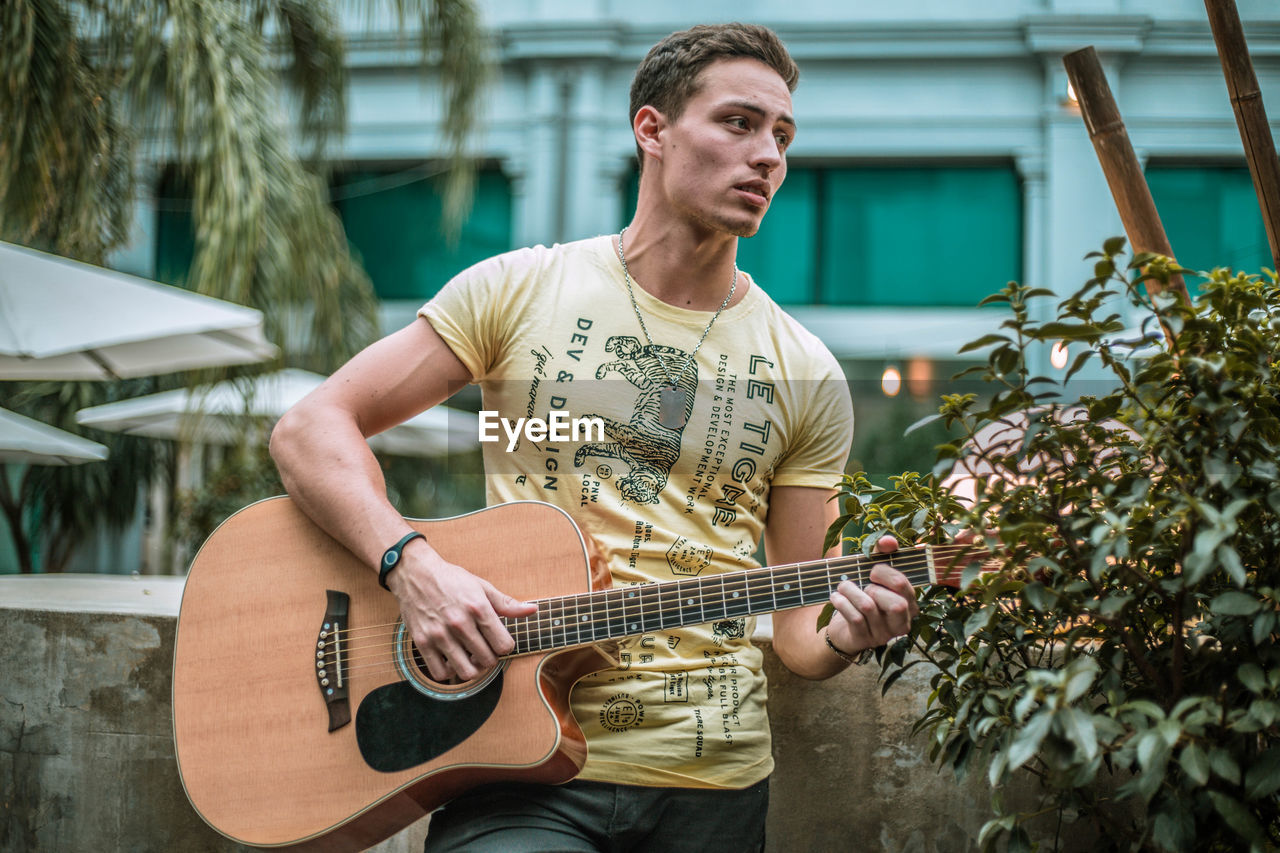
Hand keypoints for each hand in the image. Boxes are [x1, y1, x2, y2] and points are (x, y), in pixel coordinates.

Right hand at [386, 540, 537, 681]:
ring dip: (472, 669)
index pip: (504, 645)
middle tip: (484, 649)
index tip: (498, 641)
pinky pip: (440, 673)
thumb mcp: (482, 587)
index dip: (505, 646)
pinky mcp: (421, 642)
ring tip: (469, 657)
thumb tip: (533, 610)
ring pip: (466, 672)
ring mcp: (439, 634)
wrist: (415, 573)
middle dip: (490, 657)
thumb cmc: (451, 579)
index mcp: (478, 608)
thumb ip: (507, 604)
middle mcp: (459, 623)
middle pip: (488, 660)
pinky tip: (451, 660)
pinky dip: (448, 672)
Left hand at [825, 534, 918, 656]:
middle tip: (863, 585)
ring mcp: (883, 635)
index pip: (904, 586)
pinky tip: (835, 597)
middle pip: (896, 604)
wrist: (845, 628)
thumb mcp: (874, 575)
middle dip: (874, 588)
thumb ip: (883, 554)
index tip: (873, 571)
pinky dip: (842, 602)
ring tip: (842, 587)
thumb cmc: (864, 596)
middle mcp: (901, 624)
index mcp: (910, 605)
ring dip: (851, 591)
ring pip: (869, 608)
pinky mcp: (864, 640)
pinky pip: (854, 618)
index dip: (886, 573)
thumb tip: (888, 540)